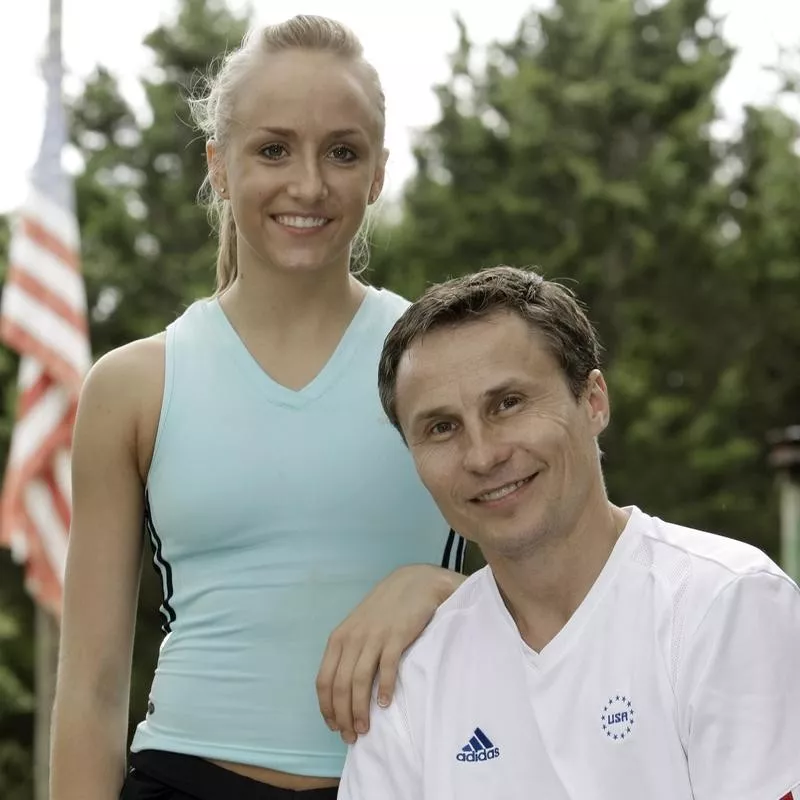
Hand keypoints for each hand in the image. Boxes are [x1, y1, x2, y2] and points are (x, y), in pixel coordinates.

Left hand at [316, 564, 464, 743]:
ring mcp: (373, 637)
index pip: (324, 680)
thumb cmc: (385, 609)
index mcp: (339, 638)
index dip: (327, 708)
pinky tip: (385, 704)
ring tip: (364, 729)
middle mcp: (352, 638)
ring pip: (358, 681)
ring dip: (359, 710)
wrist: (413, 583)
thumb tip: (343, 690)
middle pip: (339, 686)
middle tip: (351, 736)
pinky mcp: (395, 636)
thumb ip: (350, 652)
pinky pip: (385, 668)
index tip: (334, 726)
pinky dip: (383, 689)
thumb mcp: (359, 627)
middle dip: (342, 716)